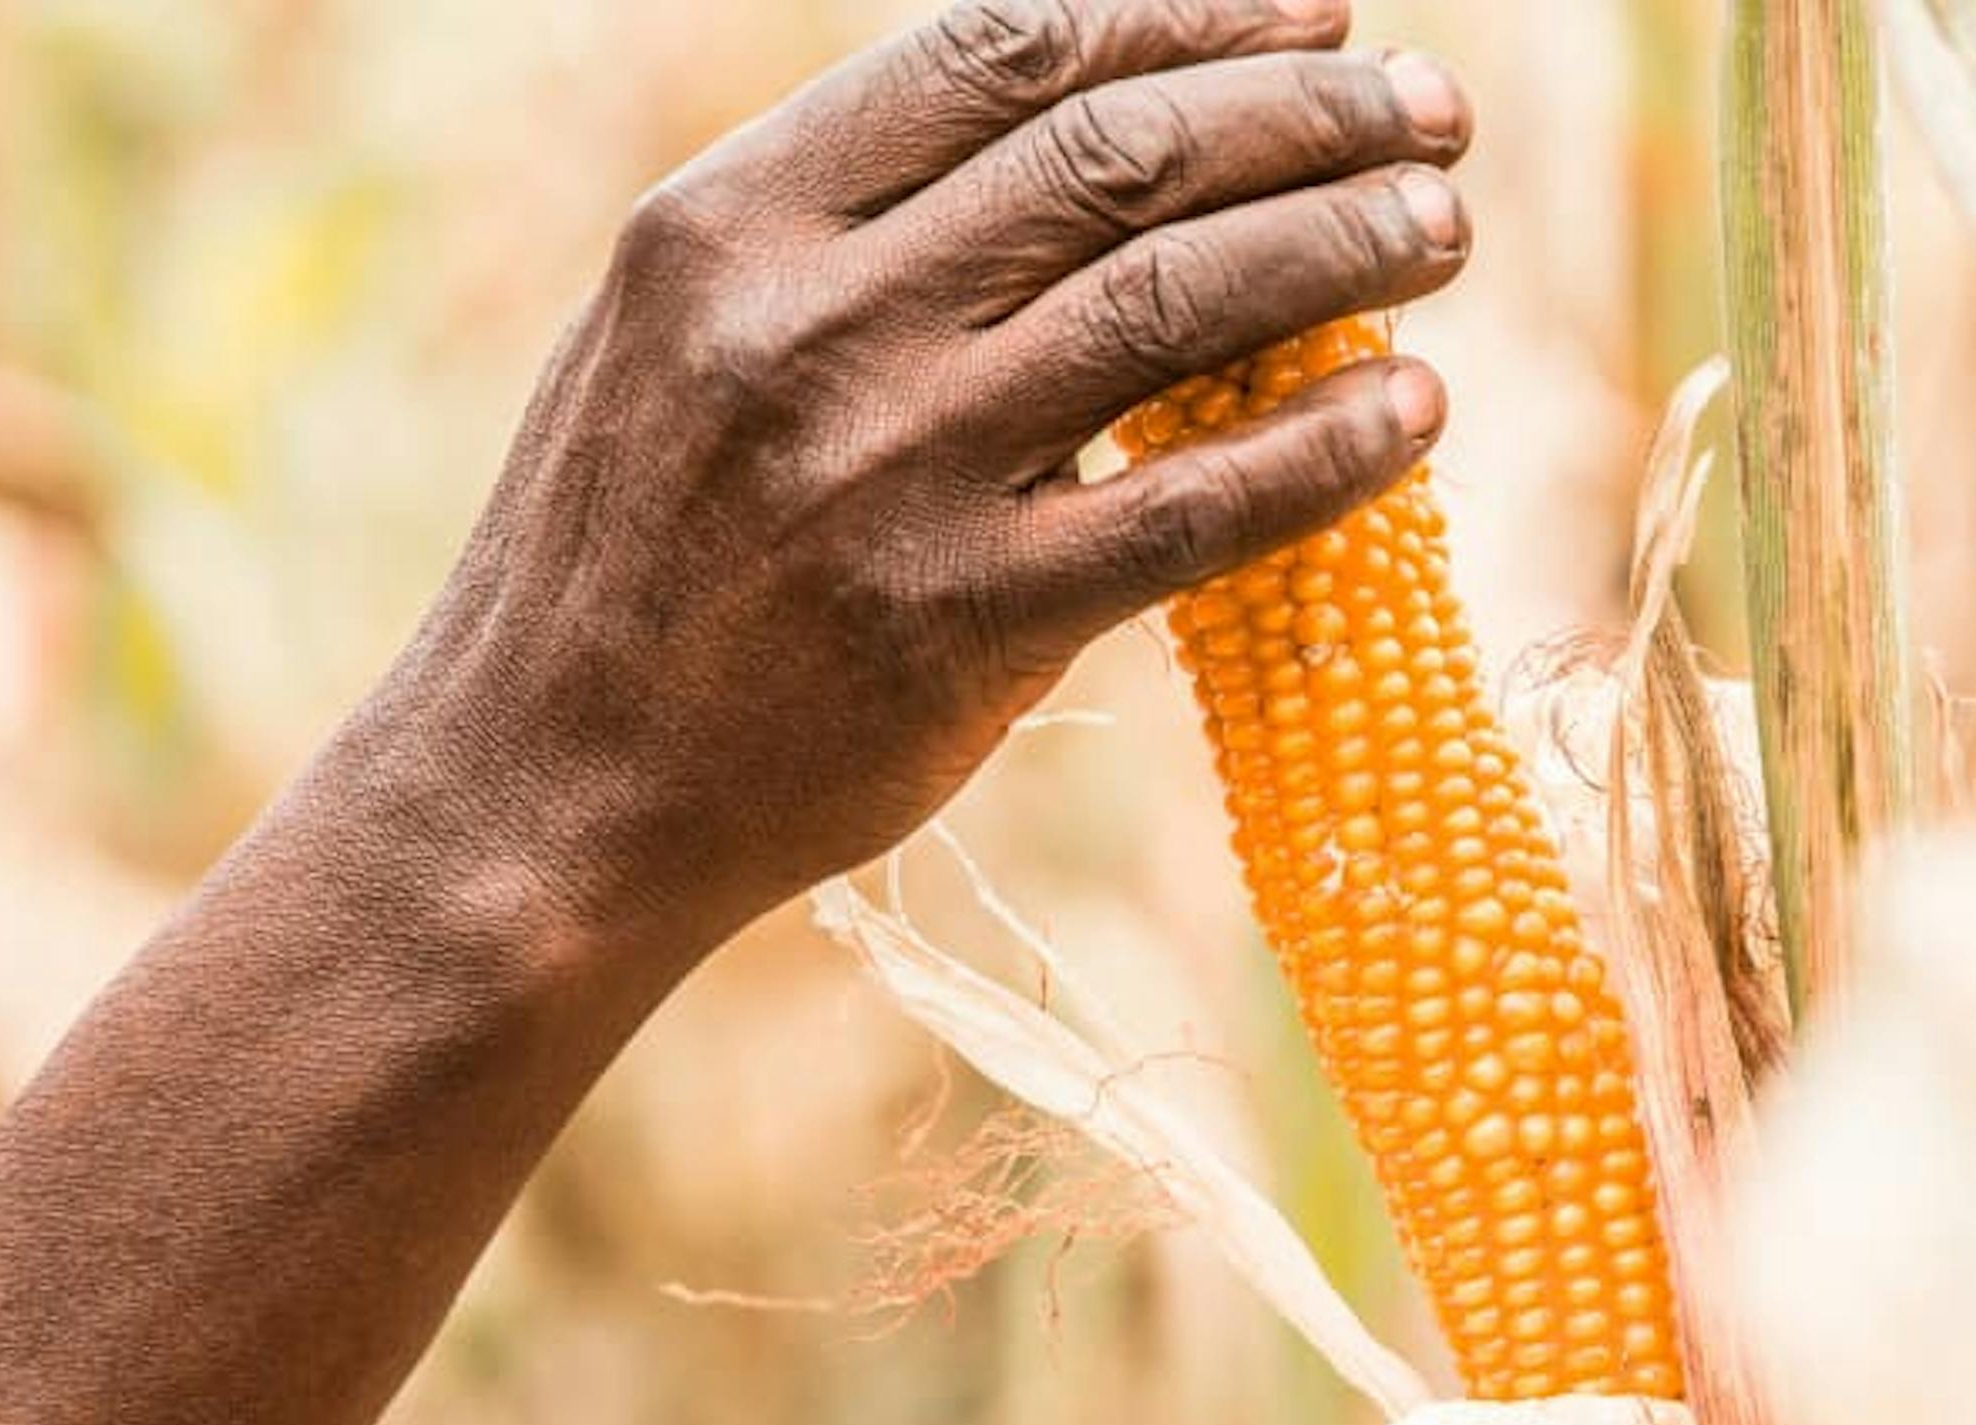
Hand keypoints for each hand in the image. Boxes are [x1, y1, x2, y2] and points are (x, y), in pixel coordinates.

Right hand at [412, 0, 1473, 943]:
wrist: (536, 795)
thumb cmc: (619, 557)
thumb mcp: (671, 338)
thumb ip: (837, 230)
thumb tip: (1070, 137)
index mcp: (728, 223)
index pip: (1001, 55)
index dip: (1188, 15)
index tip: (1315, 11)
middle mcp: (808, 324)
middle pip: (1118, 159)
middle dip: (1307, 112)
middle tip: (1427, 113)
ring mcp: (888, 473)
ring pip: (1178, 306)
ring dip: (1344, 247)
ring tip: (1439, 233)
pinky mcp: (960, 625)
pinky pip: (1193, 512)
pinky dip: (1327, 449)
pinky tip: (1415, 412)